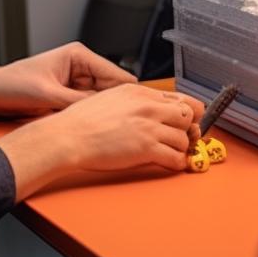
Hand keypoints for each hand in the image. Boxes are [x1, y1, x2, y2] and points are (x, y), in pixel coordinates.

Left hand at [0, 42, 136, 116]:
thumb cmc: (10, 85)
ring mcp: (74, 83)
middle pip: (112, 89)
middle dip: (116, 106)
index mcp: (78, 56)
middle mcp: (79, 67)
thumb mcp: (48, 95)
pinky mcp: (67, 96)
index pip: (116, 74)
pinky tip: (94, 130)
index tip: (138, 112)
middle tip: (127, 126)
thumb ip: (78, 102)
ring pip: (101, 101)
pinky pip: (87, 108)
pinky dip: (90, 117)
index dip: (127, 94)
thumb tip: (105, 111)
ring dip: (103, 114)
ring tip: (110, 129)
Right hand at [0, 84, 205, 200]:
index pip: (181, 98)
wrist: (68, 136)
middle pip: (189, 116)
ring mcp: (149, 127)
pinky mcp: (146, 148)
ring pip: (186, 138)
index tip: (187, 121)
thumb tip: (149, 108)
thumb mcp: (110, 98)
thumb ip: (133, 101)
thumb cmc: (81, 121)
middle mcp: (148, 106)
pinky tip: (170, 164)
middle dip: (189, 129)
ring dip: (181, 148)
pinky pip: (177, 158)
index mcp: (140, 92)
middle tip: (183, 138)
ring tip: (170, 153)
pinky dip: (178, 164)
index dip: (188, 113)